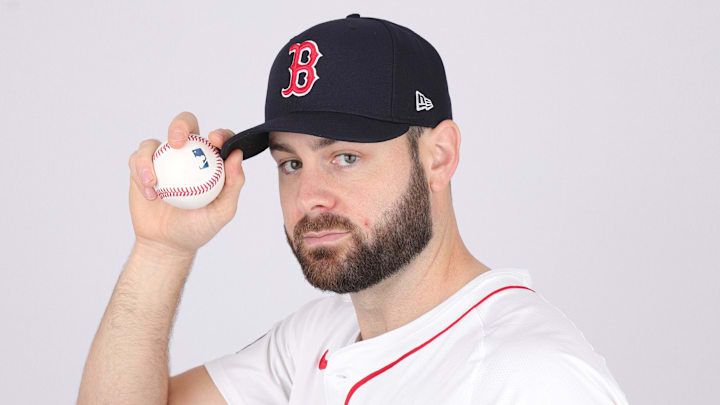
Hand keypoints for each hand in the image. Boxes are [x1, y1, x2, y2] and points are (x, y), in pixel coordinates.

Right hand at [127, 112, 244, 255]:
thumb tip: (236, 155)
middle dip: (180, 124)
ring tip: (154, 182)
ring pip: (153, 143)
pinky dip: (141, 173)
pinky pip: (137, 160)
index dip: (220, 133)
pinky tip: (150, 193)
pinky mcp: (141, 168)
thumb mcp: (221, 211)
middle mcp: (187, 154)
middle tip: (177, 141)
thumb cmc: (198, 227)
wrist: (168, 244)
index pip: (218, 138)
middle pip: (184, 124)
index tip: (215, 140)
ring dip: (149, 159)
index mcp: (211, 161)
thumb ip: (234, 184)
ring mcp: (163, 159)